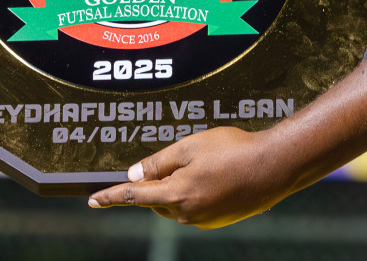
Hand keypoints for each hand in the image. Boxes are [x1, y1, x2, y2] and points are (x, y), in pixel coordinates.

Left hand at [87, 126, 295, 227]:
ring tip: (207, 163)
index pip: (133, 196)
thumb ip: (158, 162)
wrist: (274, 166)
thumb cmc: (233, 150)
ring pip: (177, 202)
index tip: (92, 200)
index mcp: (176, 194)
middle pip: (157, 199)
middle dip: (158, 182)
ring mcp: (204, 220)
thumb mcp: (190, 146)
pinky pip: (196, 207)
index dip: (110, 196)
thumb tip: (134, 176)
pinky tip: (218, 174)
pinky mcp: (218, 220)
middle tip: (179, 158)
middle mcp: (186, 214)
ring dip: (180, 186)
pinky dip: (197, 192)